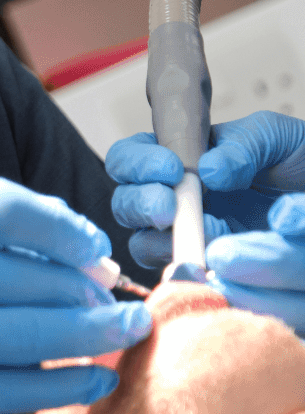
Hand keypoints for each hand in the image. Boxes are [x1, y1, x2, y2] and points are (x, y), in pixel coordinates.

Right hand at [0, 174, 151, 413]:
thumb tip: (46, 238)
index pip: (11, 208)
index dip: (67, 228)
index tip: (92, 246)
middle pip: (34, 272)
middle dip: (89, 287)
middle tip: (114, 295)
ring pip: (37, 332)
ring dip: (96, 334)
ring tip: (126, 331)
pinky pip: (16, 387)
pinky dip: (66, 384)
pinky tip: (95, 378)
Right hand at [108, 111, 304, 326]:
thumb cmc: (300, 164)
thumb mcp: (275, 139)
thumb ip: (243, 145)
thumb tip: (207, 171)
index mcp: (182, 159)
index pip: (131, 158)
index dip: (138, 163)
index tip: (171, 168)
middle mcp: (177, 199)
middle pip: (126, 203)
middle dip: (140, 203)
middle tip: (168, 207)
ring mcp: (190, 236)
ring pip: (143, 243)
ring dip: (162, 238)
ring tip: (209, 229)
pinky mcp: (208, 267)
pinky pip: (179, 274)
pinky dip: (189, 265)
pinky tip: (218, 254)